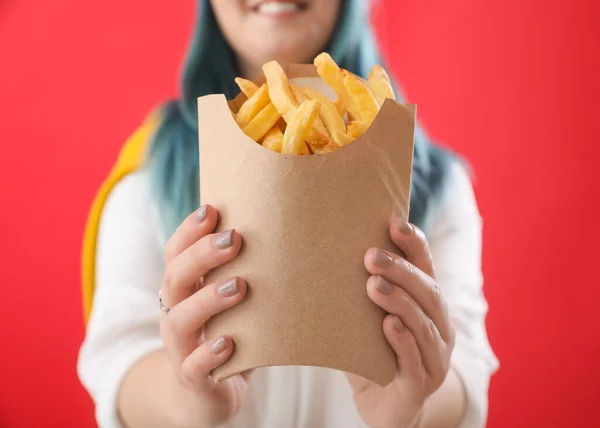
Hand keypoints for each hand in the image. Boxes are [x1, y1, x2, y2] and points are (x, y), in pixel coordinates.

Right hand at [159, 204, 247, 427]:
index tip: (211, 209)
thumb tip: (289, 233)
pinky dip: (208, 354)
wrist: (205, 395)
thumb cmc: (227, 335)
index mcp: (184, 290)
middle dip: (201, 255)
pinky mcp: (193, 379)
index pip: (176, 253)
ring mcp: (180, 348)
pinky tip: (229, 342)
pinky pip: (193, 367)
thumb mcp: (231, 303)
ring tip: (239, 285)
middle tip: (234, 240)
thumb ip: (246, 273)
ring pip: (179, 320)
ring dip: (207, 300)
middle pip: (175, 278)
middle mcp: (175, 314)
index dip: (189, 231)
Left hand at [347, 219, 455, 427]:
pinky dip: (403, 341)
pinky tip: (389, 326)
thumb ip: (366, 289)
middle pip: (428, 292)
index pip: (426, 268)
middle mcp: (439, 327)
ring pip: (423, 324)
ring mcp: (435, 358)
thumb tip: (329, 249)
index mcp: (428, 305)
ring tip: (374, 285)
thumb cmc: (376, 352)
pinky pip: (414, 361)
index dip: (415, 245)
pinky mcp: (420, 385)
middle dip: (401, 271)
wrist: (385, 405)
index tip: (395, 223)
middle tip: (371, 256)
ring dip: (400, 301)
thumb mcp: (371, 316)